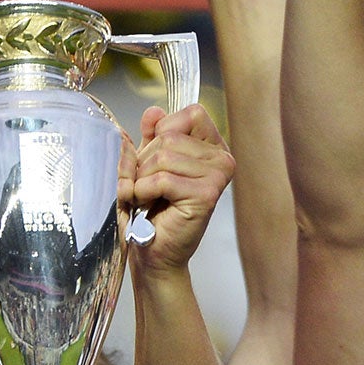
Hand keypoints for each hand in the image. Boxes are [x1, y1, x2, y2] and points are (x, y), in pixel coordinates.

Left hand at [125, 103, 235, 271]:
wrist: (154, 253)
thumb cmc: (152, 212)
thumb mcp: (149, 165)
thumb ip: (152, 137)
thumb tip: (153, 111)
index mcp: (213, 147)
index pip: (191, 113)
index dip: (162, 131)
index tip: (154, 159)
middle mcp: (222, 159)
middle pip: (170, 136)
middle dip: (144, 160)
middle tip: (144, 186)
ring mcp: (218, 177)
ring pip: (164, 156)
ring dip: (141, 179)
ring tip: (145, 197)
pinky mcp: (206, 195)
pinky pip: (163, 179)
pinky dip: (144, 192)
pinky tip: (147, 206)